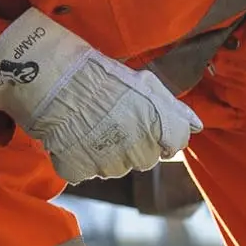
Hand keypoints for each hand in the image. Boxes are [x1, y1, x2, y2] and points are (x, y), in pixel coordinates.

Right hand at [0, 8, 200, 184]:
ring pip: (116, 168)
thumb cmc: (96, 75)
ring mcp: (107, 163)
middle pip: (145, 159)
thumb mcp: (141, 83)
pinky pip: (86, 171)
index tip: (145, 123)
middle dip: (134, 144)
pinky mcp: (80, 170)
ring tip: (90, 126)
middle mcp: (137, 149)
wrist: (50, 77)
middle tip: (112, 121)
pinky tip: (73, 136)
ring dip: (107, 152)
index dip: (162, 134)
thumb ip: (171, 108)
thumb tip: (195, 126)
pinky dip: (80, 158)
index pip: (175, 143)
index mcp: (155, 125)